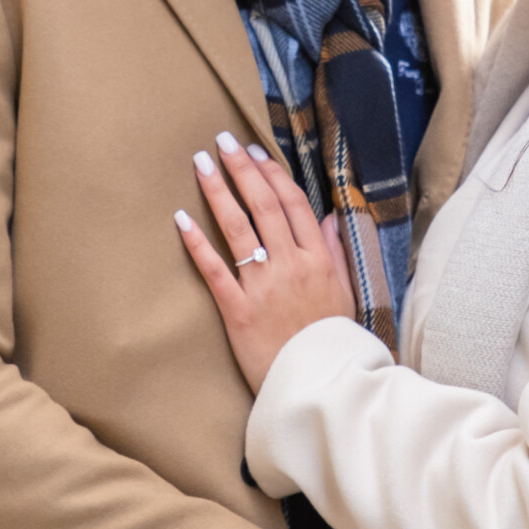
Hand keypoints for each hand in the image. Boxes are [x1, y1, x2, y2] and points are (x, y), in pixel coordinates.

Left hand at [176, 131, 355, 391]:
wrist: (320, 385)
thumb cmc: (332, 341)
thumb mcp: (346, 293)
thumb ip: (337, 253)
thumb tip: (330, 218)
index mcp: (319, 259)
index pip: (293, 204)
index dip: (272, 174)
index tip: (256, 153)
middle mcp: (291, 265)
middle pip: (264, 205)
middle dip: (241, 170)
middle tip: (222, 143)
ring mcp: (263, 286)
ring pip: (238, 228)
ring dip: (218, 191)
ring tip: (201, 164)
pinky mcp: (238, 310)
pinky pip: (215, 269)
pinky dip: (197, 242)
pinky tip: (182, 219)